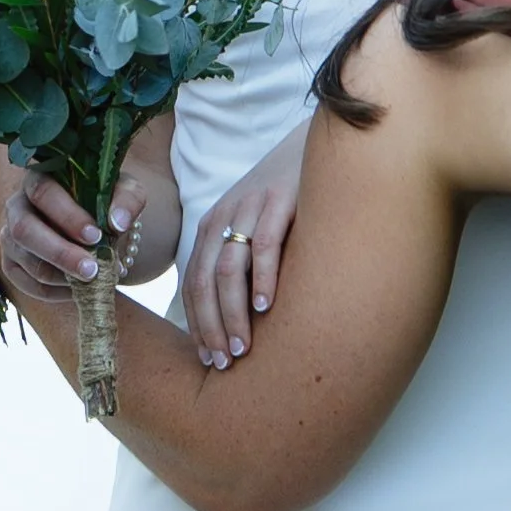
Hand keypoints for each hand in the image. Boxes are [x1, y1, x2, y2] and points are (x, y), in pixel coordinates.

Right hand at [0, 165, 152, 301]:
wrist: (97, 227)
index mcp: (39, 180)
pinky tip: (80, 290)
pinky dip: (56, 293)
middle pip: (24, 230)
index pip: (43, 193)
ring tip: (94, 280)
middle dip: (60, 253)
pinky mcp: (12, 264)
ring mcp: (10, 237)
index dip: (67, 216)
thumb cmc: (107, 203)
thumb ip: (127, 201)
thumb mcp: (126, 193)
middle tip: (92, 270)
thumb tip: (118, 222)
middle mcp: (17, 207)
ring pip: (27, 261)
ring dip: (62, 276)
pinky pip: (27, 284)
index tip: (95, 236)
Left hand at [181, 124, 307, 368]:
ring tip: (244, 347)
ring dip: (233, 313)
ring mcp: (250, 207)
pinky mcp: (279, 200)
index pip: (194, 283)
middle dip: (211, 327)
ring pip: (229, 270)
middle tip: (224, 363)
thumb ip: (244, 261)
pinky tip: (267, 307)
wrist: (316, 147)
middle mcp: (224, 216)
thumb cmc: (289, 199)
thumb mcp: (255, 226)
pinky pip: (264, 245)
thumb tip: (241, 318)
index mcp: (212, 227)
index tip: (208, 358)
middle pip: (205, 281)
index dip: (197, 324)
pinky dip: (263, 279)